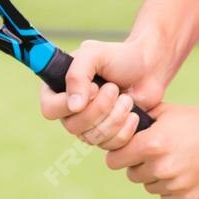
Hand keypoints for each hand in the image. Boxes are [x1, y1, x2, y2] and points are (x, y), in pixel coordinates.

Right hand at [36, 37, 170, 152]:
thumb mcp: (94, 53)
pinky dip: (125, 128)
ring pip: (92, 138)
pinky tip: (133, 113)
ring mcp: (88, 126)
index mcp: (59, 89)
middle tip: (114, 88)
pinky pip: (110, 145)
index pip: (49, 109)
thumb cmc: (120, 57)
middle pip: (73, 127)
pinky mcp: (108, 136)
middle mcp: (70, 111)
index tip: (93, 87)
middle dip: (100, 108)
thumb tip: (73, 107)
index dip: (69, 103)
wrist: (148, 68)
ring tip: (126, 98)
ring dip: (115, 116)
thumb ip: (77, 75)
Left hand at [105, 101, 198, 198]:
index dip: (119, 154)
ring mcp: (175, 185)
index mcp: (152, 144)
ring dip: (156, 176)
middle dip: (139, 164)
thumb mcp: (166, 112)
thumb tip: (114, 123)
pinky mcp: (188, 198)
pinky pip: (166, 196)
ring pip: (149, 186)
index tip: (127, 150)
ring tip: (175, 158)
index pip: (114, 160)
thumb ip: (139, 120)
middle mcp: (161, 167)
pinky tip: (186, 170)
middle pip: (132, 174)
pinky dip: (171, 187)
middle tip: (156, 152)